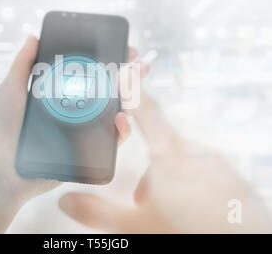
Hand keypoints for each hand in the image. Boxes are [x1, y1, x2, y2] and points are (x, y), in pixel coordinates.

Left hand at [0, 35, 132, 203]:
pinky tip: (121, 118)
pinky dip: (122, 130)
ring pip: (114, 113)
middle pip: (107, 91)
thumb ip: (23, 64)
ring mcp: (82, 131)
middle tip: (139, 65)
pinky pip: (110, 140)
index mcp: (59, 94)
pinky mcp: (86, 152)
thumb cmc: (0, 129)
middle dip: (128, 77)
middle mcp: (74, 110)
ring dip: (131, 99)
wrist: (0, 170)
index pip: (88, 73)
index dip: (107, 61)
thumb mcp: (10, 90)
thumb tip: (33, 37)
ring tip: (135, 85)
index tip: (121, 48)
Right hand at [59, 90, 271, 232]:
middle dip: (151, 170)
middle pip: (163, 148)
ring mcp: (219, 165)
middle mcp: (195, 154)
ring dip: (172, 180)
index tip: (126, 71)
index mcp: (168, 157)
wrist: (241, 245)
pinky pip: (208, 171)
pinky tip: (196, 208)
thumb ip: (97, 211)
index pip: (146, 112)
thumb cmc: (189, 233)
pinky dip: (196, 185)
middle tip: (147, 201)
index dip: (133, 90)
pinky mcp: (235, 178)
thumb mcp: (135, 226)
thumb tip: (66, 201)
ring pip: (185, 162)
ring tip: (172, 209)